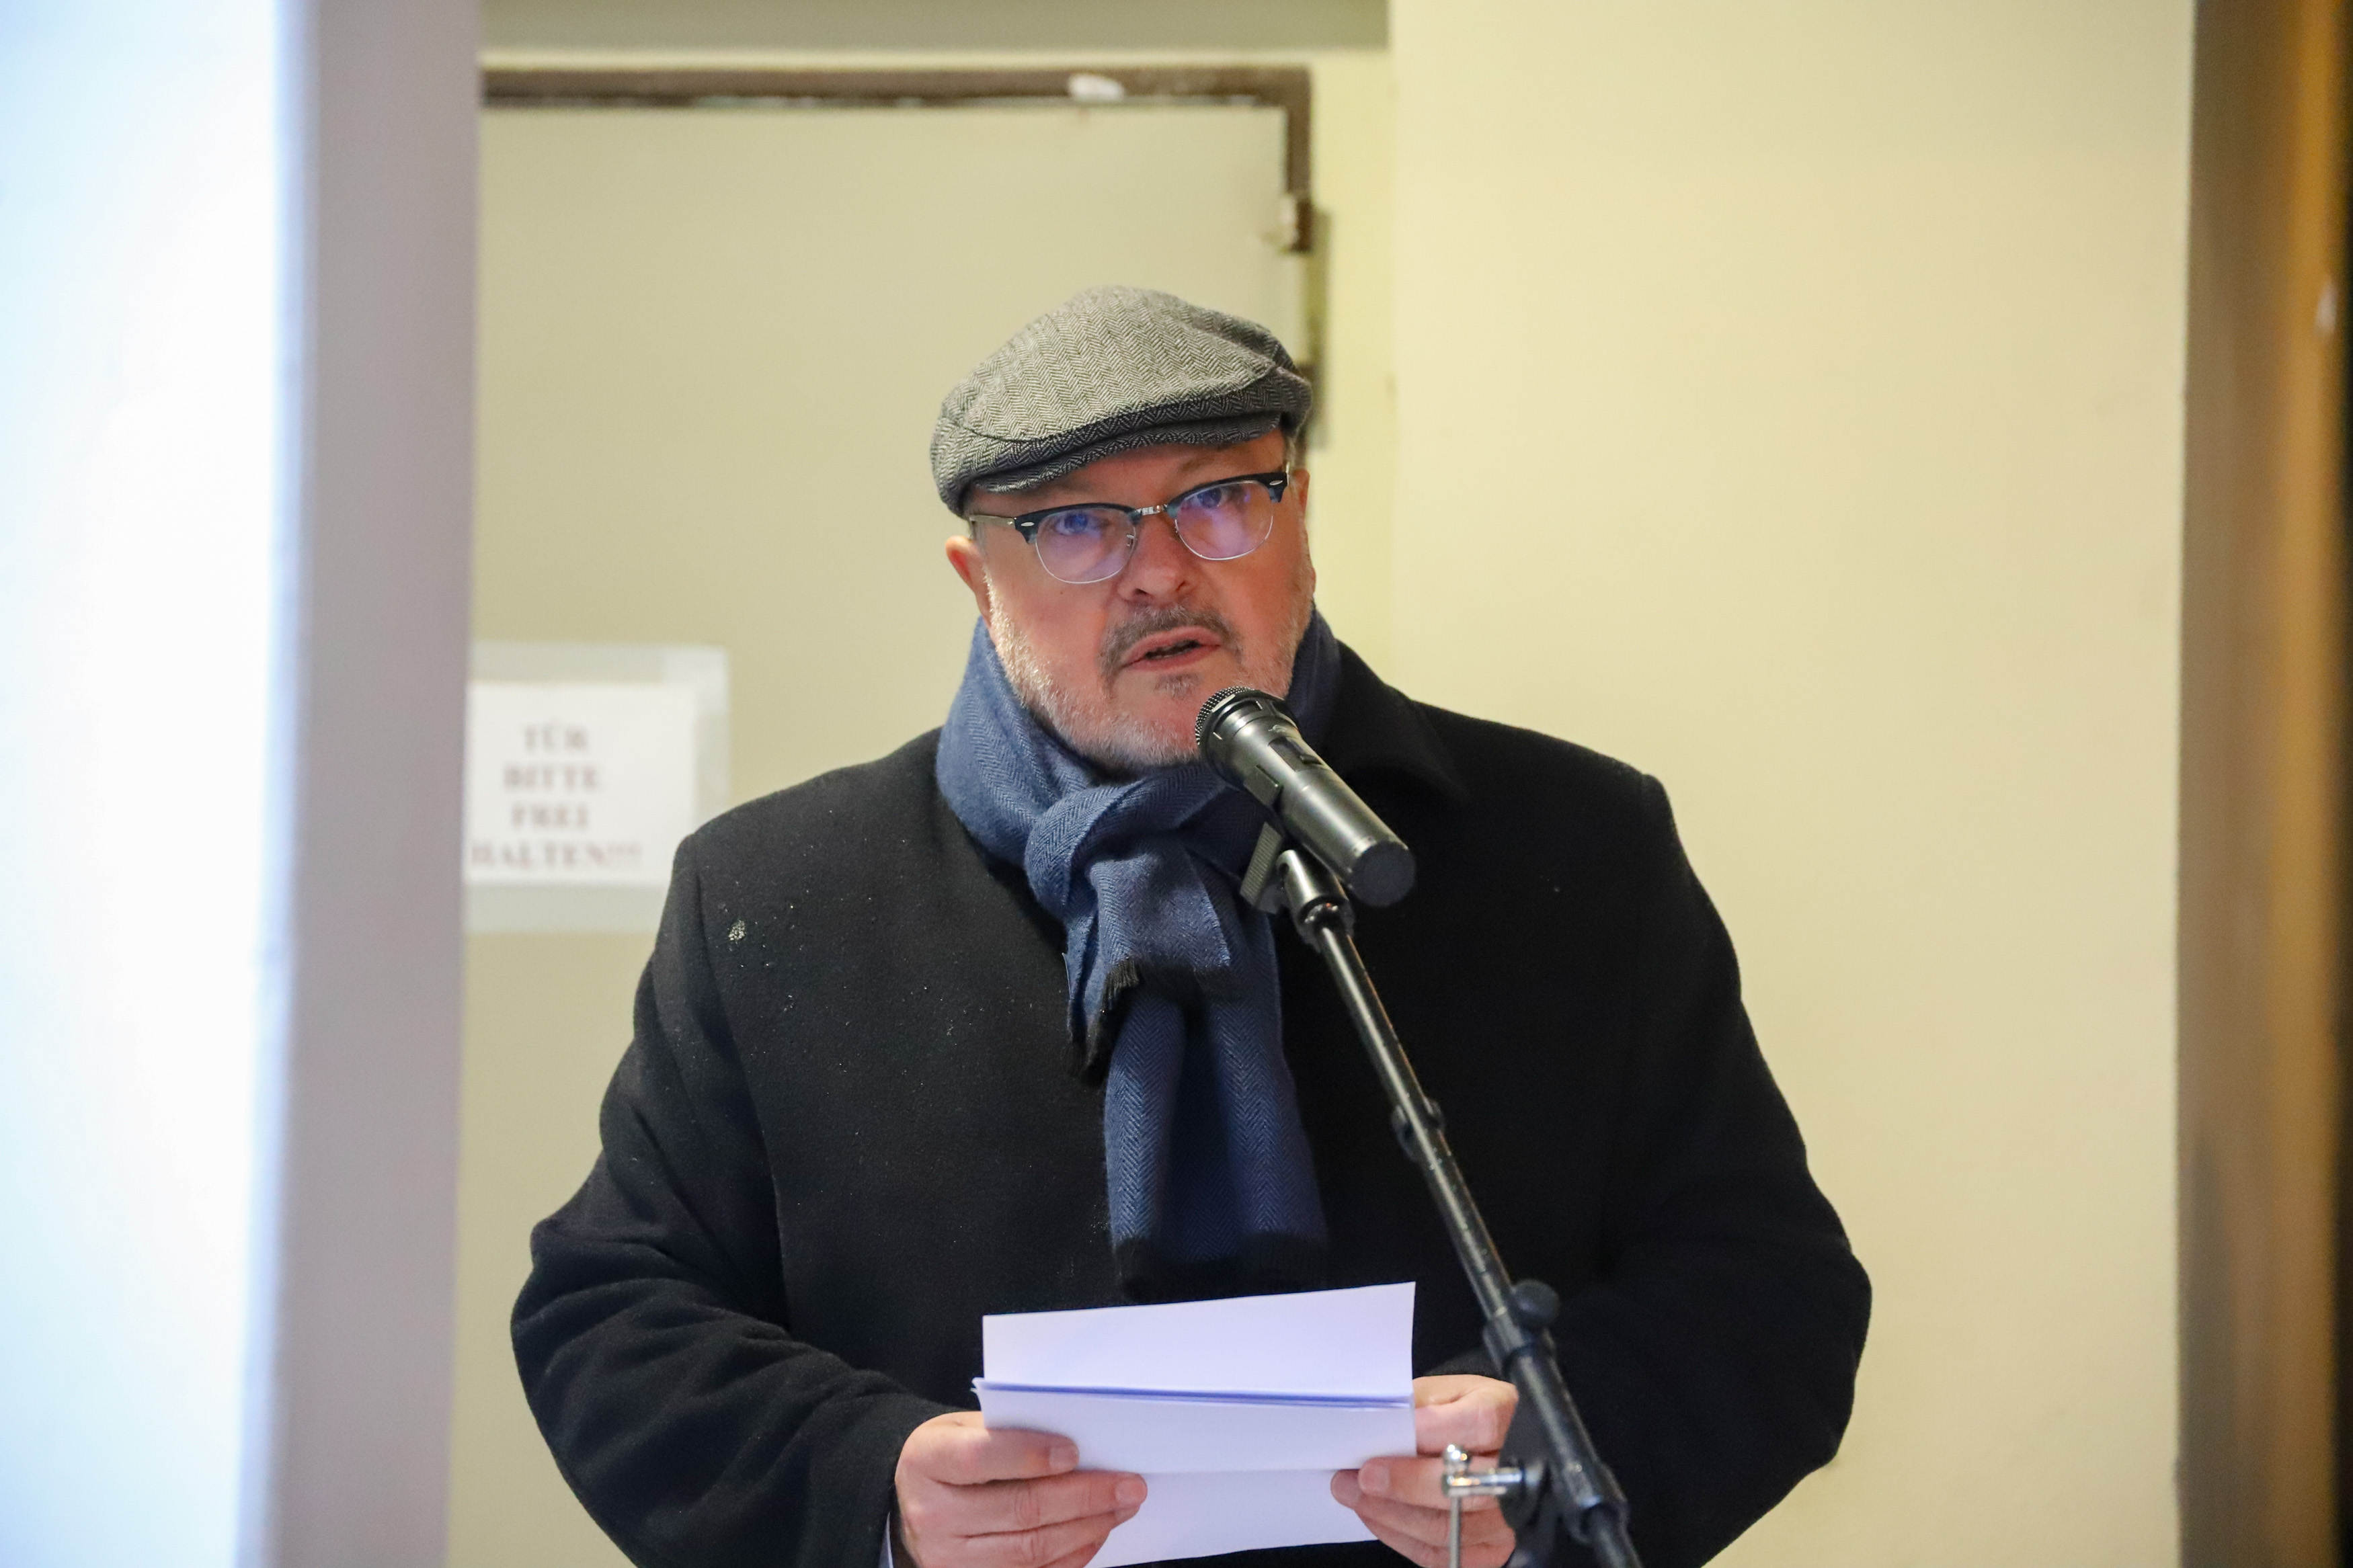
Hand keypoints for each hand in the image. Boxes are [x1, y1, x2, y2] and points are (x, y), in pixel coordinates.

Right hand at [894, 1411, 1144, 1567]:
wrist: (915, 1502)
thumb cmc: (951, 1456)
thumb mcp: (963, 1428)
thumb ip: (1009, 1431)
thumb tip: (1078, 1444)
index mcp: (927, 1461)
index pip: (980, 1457)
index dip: (1030, 1454)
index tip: (1074, 1452)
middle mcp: (932, 1515)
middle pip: (1019, 1509)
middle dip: (1083, 1497)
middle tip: (1127, 1484)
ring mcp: (948, 1558)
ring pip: (1031, 1549)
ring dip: (1087, 1528)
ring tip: (1121, 1507)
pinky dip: (1072, 1555)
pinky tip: (1096, 1533)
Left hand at [1331, 1374, 1518, 1567]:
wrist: (1499, 1444)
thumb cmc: (1467, 1414)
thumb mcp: (1451, 1391)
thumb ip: (1422, 1404)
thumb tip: (1382, 1425)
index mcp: (1507, 1414)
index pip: (1476, 1425)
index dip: (1428, 1435)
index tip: (1386, 1441)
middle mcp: (1517, 1469)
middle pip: (1463, 1485)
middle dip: (1403, 1485)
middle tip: (1360, 1479)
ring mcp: (1510, 1515)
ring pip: (1449, 1527)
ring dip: (1393, 1515)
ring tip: (1358, 1497)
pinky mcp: (1496, 1548)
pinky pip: (1446, 1554)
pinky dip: (1404, 1538)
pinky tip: (1380, 1518)